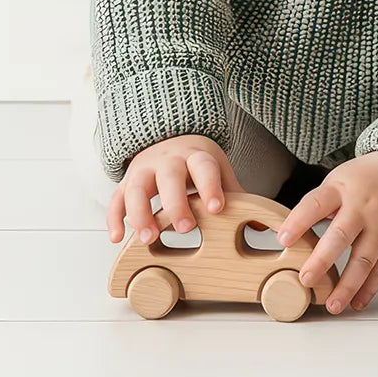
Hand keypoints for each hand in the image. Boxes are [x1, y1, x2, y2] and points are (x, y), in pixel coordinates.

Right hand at [106, 133, 251, 243]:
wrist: (168, 137)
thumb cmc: (197, 163)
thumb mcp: (217, 170)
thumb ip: (233, 195)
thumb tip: (262, 226)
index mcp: (196, 155)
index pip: (204, 166)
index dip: (210, 185)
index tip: (216, 207)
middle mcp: (168, 160)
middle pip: (169, 177)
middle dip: (176, 202)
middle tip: (186, 229)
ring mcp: (144, 169)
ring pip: (137, 187)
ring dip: (141, 213)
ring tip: (148, 239)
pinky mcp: (126, 181)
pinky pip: (115, 198)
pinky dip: (115, 218)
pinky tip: (118, 238)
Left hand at [276, 152, 377, 315]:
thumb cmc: (366, 178)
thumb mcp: (338, 180)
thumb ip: (319, 206)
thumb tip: (290, 233)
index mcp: (341, 190)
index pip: (316, 205)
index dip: (298, 221)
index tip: (283, 239)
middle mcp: (362, 208)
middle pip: (341, 236)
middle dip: (322, 260)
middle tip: (306, 279)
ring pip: (364, 259)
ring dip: (348, 285)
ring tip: (332, 305)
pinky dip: (370, 288)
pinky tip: (357, 302)